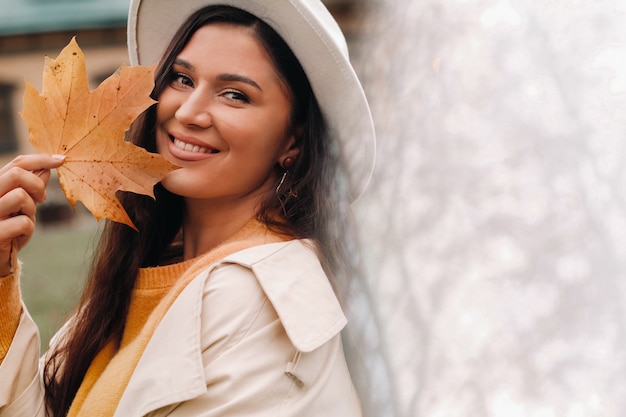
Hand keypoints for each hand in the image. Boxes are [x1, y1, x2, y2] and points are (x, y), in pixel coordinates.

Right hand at [0, 154, 64, 275]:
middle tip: (41, 199)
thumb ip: (31, 187)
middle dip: (37, 184)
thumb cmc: (10, 230)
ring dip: (31, 209)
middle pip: (16, 173)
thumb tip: (47, 167)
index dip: (41, 159)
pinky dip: (28, 229)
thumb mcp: (23, 206)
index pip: (17, 163)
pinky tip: (20, 236)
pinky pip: (23, 222)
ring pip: (20, 196)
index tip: (61, 160)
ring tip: (25, 219)